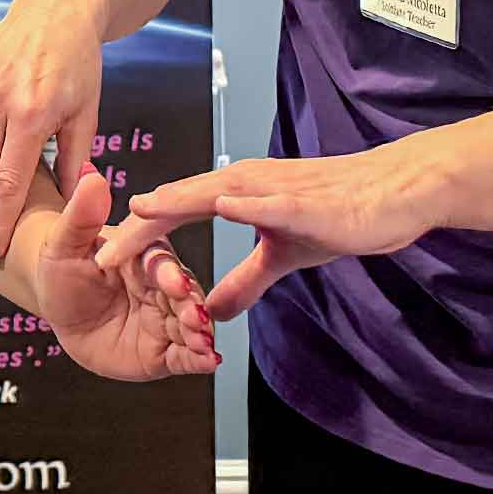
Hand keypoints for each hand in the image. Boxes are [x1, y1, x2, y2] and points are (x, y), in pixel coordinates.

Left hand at [30, 169, 219, 380]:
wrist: (58, 311)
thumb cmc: (62, 270)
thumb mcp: (64, 244)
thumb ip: (81, 216)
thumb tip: (92, 178)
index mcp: (143, 255)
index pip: (159, 261)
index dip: (166, 271)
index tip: (171, 279)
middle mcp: (161, 285)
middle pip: (183, 294)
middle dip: (191, 305)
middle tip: (196, 316)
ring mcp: (164, 317)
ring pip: (188, 324)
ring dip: (200, 332)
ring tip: (203, 341)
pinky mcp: (163, 349)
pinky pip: (184, 355)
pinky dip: (199, 359)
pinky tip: (210, 361)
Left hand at [96, 145, 430, 322]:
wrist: (392, 193)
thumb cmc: (338, 216)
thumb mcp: (282, 255)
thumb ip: (245, 281)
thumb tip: (213, 311)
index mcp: (240, 193)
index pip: (177, 214)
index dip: (140, 236)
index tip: (102, 260)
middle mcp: (248, 182)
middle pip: (182, 201)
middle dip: (140, 227)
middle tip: (100, 253)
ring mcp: (276, 188)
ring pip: (217, 192)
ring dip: (178, 204)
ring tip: (140, 213)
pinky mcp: (307, 199)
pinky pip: (272, 200)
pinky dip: (245, 201)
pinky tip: (222, 204)